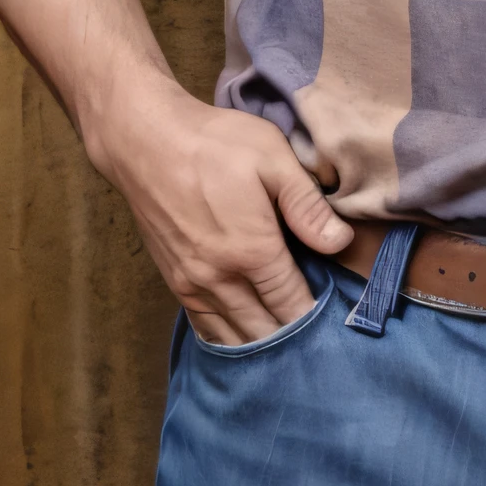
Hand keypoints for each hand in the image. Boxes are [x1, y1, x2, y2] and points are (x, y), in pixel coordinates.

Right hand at [86, 86, 352, 344]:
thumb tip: (340, 243)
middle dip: (292, 338)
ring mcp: (191, 283)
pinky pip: (204, 326)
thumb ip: (306, 205)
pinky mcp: (173, 279)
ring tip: (288, 344)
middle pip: (264, 330)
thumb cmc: (214, 143)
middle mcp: (219, 279)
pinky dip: (228, 337)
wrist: (144, 141)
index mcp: (252, 252)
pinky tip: (244, 339)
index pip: (292, 305)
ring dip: (261, 343)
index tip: (337, 322)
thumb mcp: (272, 159)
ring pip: (232, 336)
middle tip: (318, 335)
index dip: (316, 317)